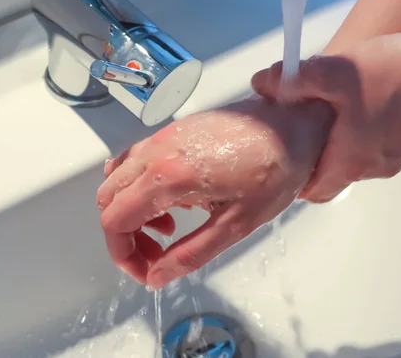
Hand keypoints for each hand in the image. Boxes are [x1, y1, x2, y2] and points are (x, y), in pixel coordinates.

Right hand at [97, 97, 331, 288]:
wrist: (293, 123)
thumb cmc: (274, 170)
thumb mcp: (236, 223)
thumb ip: (191, 253)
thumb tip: (156, 277)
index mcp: (168, 176)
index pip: (114, 220)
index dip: (123, 254)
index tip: (145, 270)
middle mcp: (156, 152)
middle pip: (108, 199)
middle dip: (124, 235)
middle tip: (157, 251)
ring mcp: (161, 137)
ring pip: (117, 178)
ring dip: (130, 209)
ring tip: (168, 225)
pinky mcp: (172, 131)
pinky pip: (135, 160)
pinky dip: (138, 186)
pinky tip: (173, 197)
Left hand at [252, 34, 400, 202]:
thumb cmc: (398, 76)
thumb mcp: (333, 73)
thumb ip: (293, 80)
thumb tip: (263, 83)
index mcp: (349, 162)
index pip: (313, 192)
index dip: (295, 179)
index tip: (285, 159)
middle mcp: (372, 167)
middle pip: (333, 173)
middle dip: (315, 153)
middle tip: (303, 127)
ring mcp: (395, 157)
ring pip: (356, 158)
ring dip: (341, 139)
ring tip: (332, 109)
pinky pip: (378, 144)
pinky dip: (364, 131)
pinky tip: (363, 102)